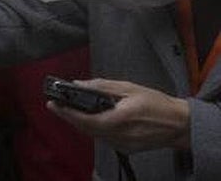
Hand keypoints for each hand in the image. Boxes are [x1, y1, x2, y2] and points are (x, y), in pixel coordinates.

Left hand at [47, 79, 190, 153]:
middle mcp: (120, 135)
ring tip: (67, 110)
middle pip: (86, 128)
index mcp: (121, 118)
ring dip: (79, 123)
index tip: (53, 104)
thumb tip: (79, 84)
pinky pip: (102, 138)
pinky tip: (87, 119)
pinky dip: (92, 128)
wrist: (179, 125)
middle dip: (68, 117)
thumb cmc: (157, 104)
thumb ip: (102, 86)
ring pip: (93, 135)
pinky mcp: (125, 148)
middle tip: (55, 105)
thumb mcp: (129, 88)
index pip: (86, 119)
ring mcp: (123, 144)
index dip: (67, 113)